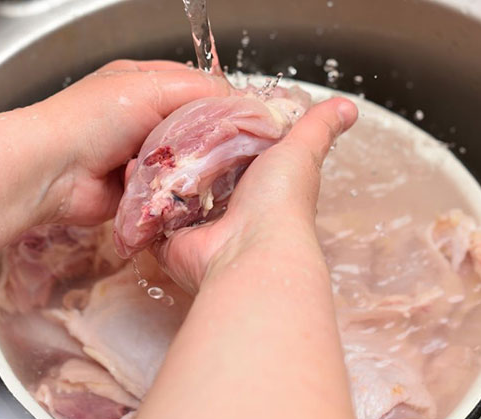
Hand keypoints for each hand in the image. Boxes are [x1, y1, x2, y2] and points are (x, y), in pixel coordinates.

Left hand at [35, 60, 230, 225]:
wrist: (52, 171)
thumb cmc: (92, 119)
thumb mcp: (151, 86)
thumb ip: (200, 90)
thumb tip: (239, 102)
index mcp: (145, 85)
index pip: (198, 90)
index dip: (220, 103)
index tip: (243, 119)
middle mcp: (144, 119)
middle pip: (195, 130)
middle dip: (206, 140)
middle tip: (224, 149)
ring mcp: (141, 158)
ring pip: (186, 164)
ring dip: (188, 169)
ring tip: (192, 169)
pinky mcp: (139, 192)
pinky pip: (170, 193)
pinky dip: (172, 192)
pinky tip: (172, 190)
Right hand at [153, 98, 358, 292]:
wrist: (251, 249)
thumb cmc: (279, 202)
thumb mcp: (299, 151)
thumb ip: (317, 126)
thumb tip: (348, 106)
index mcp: (254, 186)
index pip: (229, 154)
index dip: (215, 133)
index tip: (198, 108)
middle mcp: (225, 208)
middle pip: (196, 174)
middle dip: (180, 153)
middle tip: (162, 126)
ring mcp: (196, 226)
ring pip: (169, 195)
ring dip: (156, 174)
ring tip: (141, 144)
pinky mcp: (170, 241)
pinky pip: (148, 218)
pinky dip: (139, 199)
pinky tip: (131, 173)